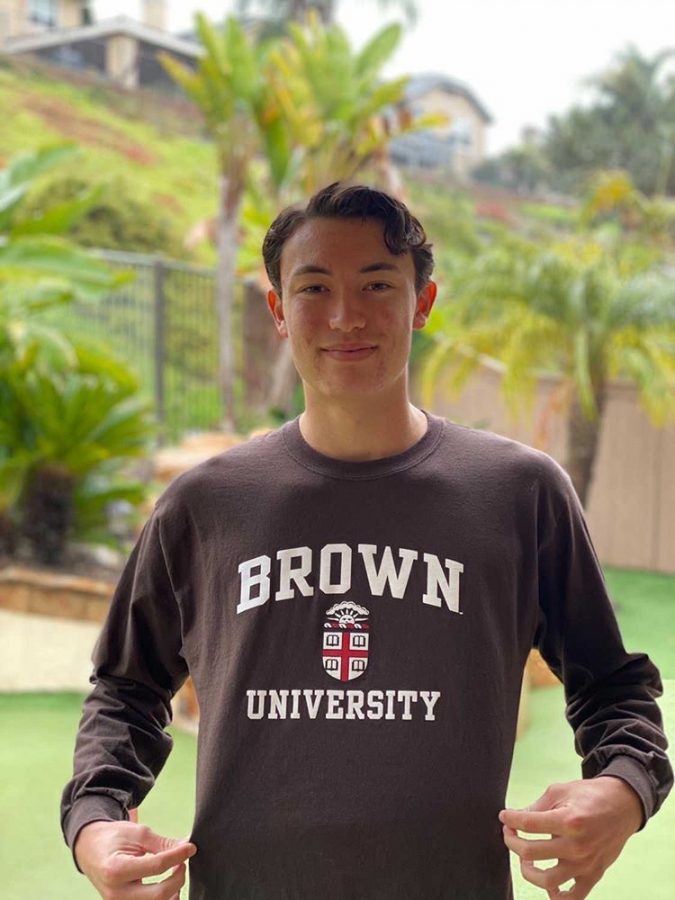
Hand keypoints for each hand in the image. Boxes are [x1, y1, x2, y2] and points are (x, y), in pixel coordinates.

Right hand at [74, 819, 196, 899]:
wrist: (90, 851)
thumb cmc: (113, 838)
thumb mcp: (136, 833)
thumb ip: (161, 843)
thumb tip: (186, 848)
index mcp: (116, 870)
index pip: (156, 867)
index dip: (178, 856)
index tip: (191, 847)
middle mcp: (116, 894)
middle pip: (159, 895)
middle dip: (178, 878)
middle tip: (182, 862)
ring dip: (173, 891)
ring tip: (175, 872)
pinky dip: (165, 898)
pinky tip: (169, 885)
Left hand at [499, 776, 642, 898]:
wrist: (623, 805)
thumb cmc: (590, 795)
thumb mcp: (560, 791)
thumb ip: (537, 806)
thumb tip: (516, 818)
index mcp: (568, 820)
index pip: (528, 824)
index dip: (510, 819)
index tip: (505, 816)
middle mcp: (577, 845)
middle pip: (530, 852)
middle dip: (512, 841)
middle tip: (510, 832)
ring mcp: (585, 863)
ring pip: (547, 881)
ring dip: (527, 870)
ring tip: (525, 857)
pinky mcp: (594, 874)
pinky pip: (573, 897)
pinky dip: (556, 895)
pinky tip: (548, 882)